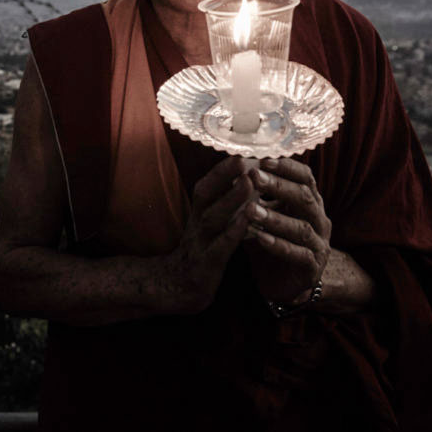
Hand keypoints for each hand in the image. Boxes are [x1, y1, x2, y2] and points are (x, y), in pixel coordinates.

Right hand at [162, 156, 258, 312]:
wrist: (181, 285)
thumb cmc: (203, 248)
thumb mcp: (210, 220)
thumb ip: (224, 198)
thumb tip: (247, 172)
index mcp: (199, 210)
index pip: (208, 182)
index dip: (224, 166)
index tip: (243, 147)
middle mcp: (197, 221)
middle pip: (207, 194)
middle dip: (225, 176)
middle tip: (246, 158)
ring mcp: (201, 242)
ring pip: (215, 217)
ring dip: (231, 199)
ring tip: (250, 184)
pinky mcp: (208, 264)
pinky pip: (221, 246)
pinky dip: (234, 232)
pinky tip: (249, 222)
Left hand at [242, 158, 331, 304]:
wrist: (283, 282)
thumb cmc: (272, 240)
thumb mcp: (265, 213)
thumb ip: (256, 194)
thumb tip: (234, 167)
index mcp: (309, 202)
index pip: (305, 178)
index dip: (287, 167)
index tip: (264, 159)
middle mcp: (319, 220)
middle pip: (304, 198)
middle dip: (279, 186)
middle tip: (255, 177)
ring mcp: (318, 244)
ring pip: (301, 227)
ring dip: (275, 217)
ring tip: (251, 210)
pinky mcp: (312, 267)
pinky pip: (298, 254)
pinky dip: (279, 245)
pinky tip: (260, 238)